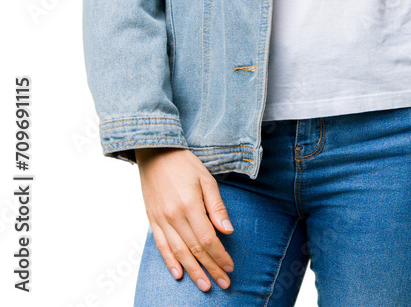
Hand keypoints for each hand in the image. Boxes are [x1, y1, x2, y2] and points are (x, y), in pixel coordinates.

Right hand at [136, 147, 234, 292]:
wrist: (156, 152)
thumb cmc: (185, 164)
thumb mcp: (206, 179)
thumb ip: (216, 207)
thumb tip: (227, 230)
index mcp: (190, 205)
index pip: (208, 239)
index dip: (220, 255)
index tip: (230, 267)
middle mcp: (174, 216)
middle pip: (195, 249)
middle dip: (211, 268)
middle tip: (224, 283)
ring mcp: (161, 220)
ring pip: (178, 252)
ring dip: (193, 271)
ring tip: (205, 285)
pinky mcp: (152, 220)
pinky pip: (161, 246)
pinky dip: (170, 262)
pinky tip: (179, 274)